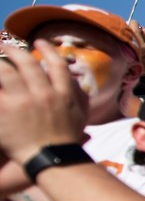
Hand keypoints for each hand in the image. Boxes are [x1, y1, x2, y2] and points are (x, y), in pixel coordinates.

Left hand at [0, 41, 88, 160]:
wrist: (51, 159)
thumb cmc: (66, 140)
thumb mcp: (81, 116)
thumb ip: (80, 97)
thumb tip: (77, 83)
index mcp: (62, 93)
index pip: (56, 63)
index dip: (47, 49)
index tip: (39, 41)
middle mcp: (43, 93)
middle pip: (26, 63)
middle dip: (14, 51)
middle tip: (4, 46)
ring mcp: (22, 101)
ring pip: (5, 71)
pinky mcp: (4, 111)